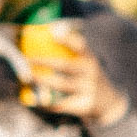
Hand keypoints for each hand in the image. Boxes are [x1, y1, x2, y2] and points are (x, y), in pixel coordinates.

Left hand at [13, 19, 129, 124]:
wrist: (110, 104)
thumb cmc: (90, 78)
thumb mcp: (87, 63)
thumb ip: (72, 51)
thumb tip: (51, 31)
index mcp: (90, 59)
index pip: (80, 45)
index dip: (67, 38)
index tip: (52, 32)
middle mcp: (90, 72)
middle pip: (65, 66)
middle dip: (44, 62)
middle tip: (26, 59)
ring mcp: (88, 89)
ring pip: (61, 84)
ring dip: (42, 80)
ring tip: (28, 77)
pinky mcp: (83, 105)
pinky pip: (62, 104)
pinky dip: (47, 103)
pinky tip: (35, 101)